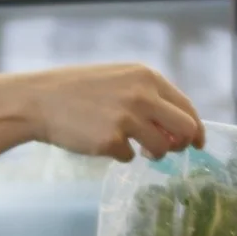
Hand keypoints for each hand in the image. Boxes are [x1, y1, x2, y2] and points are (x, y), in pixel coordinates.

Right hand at [21, 64, 204, 162]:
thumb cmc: (79, 90)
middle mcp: (143, 96)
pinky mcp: (111, 141)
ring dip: (151, 154)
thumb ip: (148, 96)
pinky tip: (100, 141)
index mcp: (147, 77)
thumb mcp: (119, 80)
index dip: (196, 129)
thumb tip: (177, 127)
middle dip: (181, 145)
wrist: (39, 100)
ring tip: (132, 146)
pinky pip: (129, 158)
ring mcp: (127, 119)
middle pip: (185, 129)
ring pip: (160, 149)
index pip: (187, 107)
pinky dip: (119, 155)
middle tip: (170, 150)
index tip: (197, 143)